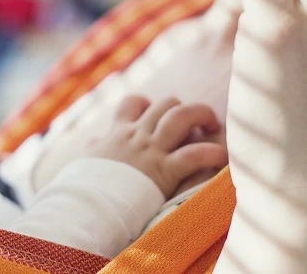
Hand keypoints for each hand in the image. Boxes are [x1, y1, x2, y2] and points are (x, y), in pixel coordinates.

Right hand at [83, 96, 228, 197]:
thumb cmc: (86, 186)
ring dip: (201, 114)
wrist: (88, 204)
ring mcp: (152, 151)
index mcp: (119, 133)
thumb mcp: (86, 161)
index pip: (133, 103)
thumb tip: (94, 143)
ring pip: (181, 116)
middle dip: (183, 107)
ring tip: (212, 124)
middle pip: (165, 103)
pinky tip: (220, 157)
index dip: (147, 103)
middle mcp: (138, 136)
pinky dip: (211, 153)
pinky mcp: (165, 170)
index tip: (153, 114)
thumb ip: (95, 149)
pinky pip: (194, 155)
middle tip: (194, 121)